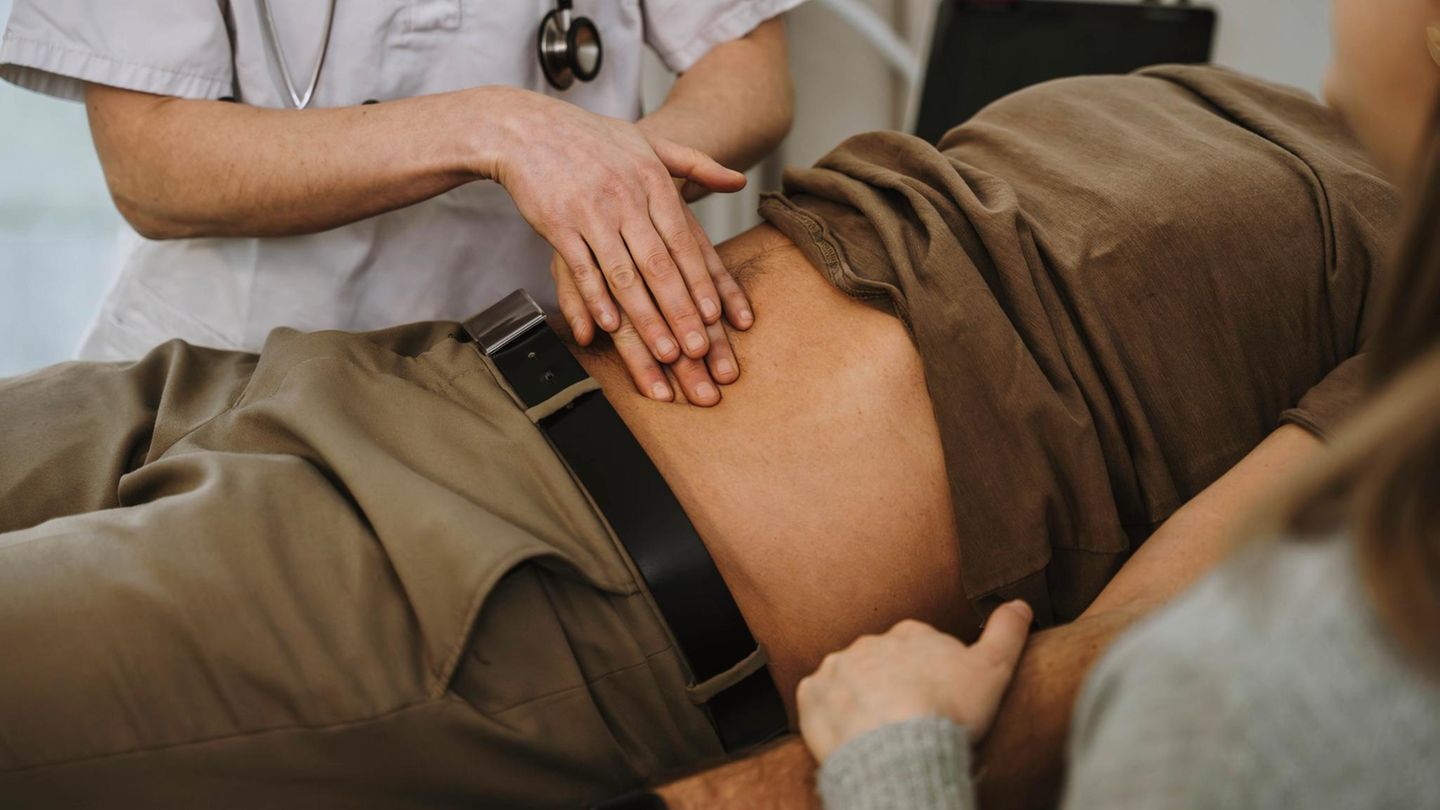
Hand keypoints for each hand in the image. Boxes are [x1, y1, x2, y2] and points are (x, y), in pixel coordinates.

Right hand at [487, 90, 753, 392]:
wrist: (527, 128)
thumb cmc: (592, 140)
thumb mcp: (649, 144)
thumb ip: (697, 164)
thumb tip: (740, 181)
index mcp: (653, 180)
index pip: (683, 242)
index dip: (699, 282)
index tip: (714, 319)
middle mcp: (626, 197)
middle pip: (660, 265)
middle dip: (680, 312)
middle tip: (696, 351)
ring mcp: (591, 211)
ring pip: (624, 274)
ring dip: (645, 318)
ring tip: (663, 353)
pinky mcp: (558, 223)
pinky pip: (582, 268)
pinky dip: (596, 298)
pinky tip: (610, 326)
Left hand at [796, 601, 1032, 763]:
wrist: (900, 745)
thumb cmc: (950, 710)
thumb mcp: (993, 669)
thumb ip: (1006, 632)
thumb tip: (1020, 603)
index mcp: (911, 633)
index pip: (918, 646)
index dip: (928, 673)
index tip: (936, 697)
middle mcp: (870, 642)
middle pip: (881, 663)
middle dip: (891, 683)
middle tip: (909, 716)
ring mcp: (838, 667)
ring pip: (849, 680)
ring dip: (860, 698)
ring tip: (879, 730)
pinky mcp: (812, 695)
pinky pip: (818, 701)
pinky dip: (830, 714)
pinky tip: (849, 732)